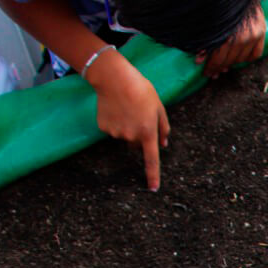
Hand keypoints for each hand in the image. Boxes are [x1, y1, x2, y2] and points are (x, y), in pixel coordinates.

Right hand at [86, 48, 170, 190]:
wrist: (114, 78)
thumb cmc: (141, 90)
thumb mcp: (159, 106)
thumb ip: (163, 127)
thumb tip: (163, 144)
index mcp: (148, 132)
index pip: (151, 160)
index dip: (153, 175)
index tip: (153, 189)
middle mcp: (131, 136)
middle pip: (137, 144)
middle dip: (139, 134)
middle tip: (137, 114)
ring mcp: (116, 133)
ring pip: (124, 136)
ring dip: (126, 126)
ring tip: (125, 107)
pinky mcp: (104, 128)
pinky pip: (112, 129)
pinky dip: (114, 121)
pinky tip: (114, 108)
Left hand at [197, 5, 265, 78]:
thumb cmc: (219, 3)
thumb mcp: (207, 22)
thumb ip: (203, 41)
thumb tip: (198, 60)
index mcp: (225, 36)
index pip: (217, 60)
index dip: (211, 68)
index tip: (207, 73)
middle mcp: (240, 38)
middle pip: (229, 61)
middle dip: (220, 68)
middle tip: (215, 72)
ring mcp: (253, 36)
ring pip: (241, 60)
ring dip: (232, 63)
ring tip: (225, 64)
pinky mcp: (261, 33)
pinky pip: (255, 55)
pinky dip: (247, 58)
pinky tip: (240, 57)